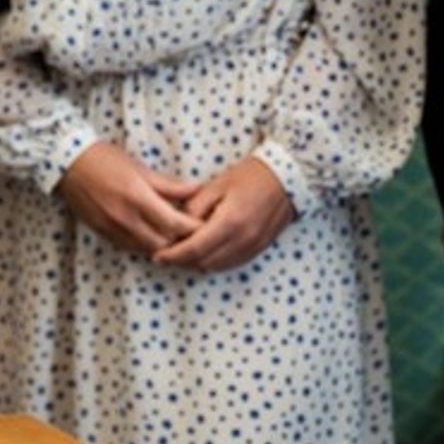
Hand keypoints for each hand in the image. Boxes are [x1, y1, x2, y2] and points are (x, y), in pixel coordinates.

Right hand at [54, 141, 202, 257]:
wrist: (68, 164)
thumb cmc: (106, 160)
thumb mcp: (141, 168)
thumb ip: (170, 185)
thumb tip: (197, 190)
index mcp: (138, 198)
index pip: (175, 224)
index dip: (193, 229)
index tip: (204, 226)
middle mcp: (126, 218)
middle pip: (164, 244)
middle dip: (181, 241)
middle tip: (193, 234)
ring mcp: (113, 229)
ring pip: (147, 250)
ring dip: (163, 246)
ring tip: (174, 237)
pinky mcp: (103, 234)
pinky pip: (131, 247)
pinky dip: (145, 245)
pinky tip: (151, 235)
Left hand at [155, 157, 295, 272]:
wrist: (286, 179)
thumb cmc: (249, 177)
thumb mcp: (216, 186)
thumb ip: (194, 207)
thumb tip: (178, 227)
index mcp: (230, 222)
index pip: (194, 248)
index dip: (173, 255)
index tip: (158, 256)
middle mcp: (242, 240)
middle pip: (204, 262)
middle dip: (182, 261)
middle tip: (167, 253)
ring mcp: (253, 247)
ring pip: (217, 267)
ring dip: (198, 263)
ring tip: (183, 253)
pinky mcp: (259, 250)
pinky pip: (231, 264)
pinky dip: (214, 262)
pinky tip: (205, 252)